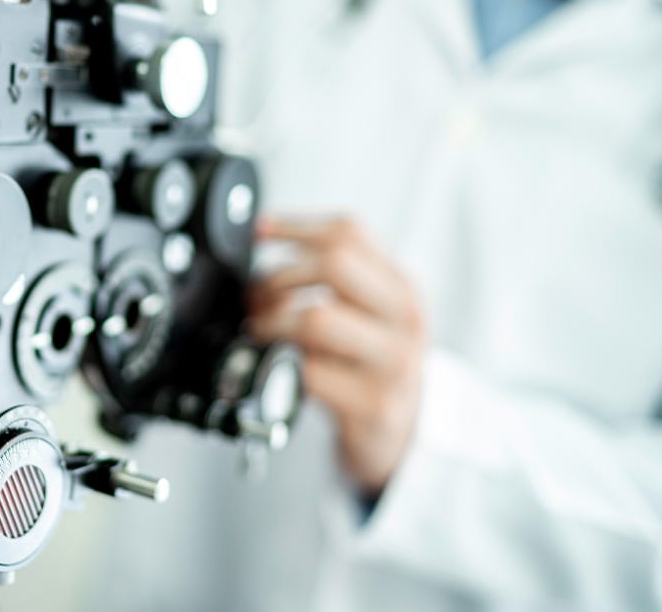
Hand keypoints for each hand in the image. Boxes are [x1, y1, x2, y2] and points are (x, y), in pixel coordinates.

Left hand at [246, 216, 425, 494]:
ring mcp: (394, 363)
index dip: (294, 226)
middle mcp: (405, 318)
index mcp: (401, 286)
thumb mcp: (370, 314)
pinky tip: (277, 366)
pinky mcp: (375, 405)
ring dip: (272, 320)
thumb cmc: (370, 367)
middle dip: (279, 275)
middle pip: (334, 263)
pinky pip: (311, 372)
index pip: (349, 233)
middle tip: (256, 297)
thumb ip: (335, 279)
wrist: (401, 435)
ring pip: (318, 317)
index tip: (258, 231)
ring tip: (261, 331)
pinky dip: (281, 364)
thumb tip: (264, 240)